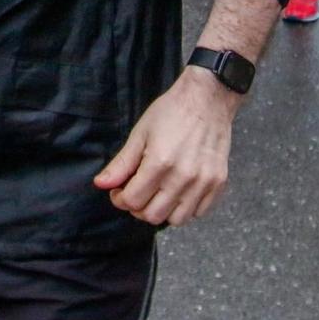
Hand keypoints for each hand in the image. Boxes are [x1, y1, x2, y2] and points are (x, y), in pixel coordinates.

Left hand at [94, 67, 241, 226]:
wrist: (207, 99)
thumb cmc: (171, 112)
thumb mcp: (140, 134)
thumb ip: (121, 163)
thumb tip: (100, 184)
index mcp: (159, 163)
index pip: (133, 201)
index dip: (120, 199)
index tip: (119, 191)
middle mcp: (183, 177)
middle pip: (153, 215)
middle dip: (138, 207)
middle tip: (136, 192)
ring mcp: (203, 182)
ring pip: (177, 220)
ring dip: (162, 211)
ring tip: (157, 193)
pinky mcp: (218, 183)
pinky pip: (199, 212)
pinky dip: (185, 208)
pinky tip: (177, 191)